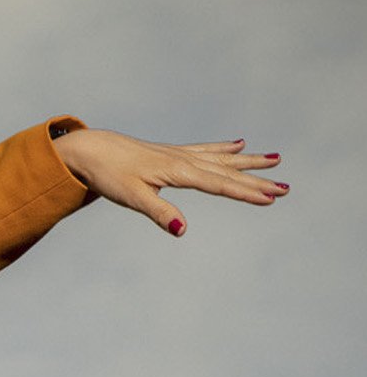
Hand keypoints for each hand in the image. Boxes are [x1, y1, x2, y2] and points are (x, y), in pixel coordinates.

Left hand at [51, 126, 288, 235]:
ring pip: (221, 159)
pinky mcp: (171, 153)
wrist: (90, 150)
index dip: (246, 193)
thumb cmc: (108, 175)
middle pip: (227, 173)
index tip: (271, 198)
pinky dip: (224, 149)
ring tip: (276, 159)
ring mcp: (179, 155)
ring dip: (249, 162)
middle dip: (257, 181)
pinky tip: (239, 145)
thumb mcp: (132, 198)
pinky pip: (205, 150)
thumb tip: (183, 231)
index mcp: (178, 171)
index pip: (219, 185)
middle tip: (286, 188)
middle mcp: (184, 160)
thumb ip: (159, 213)